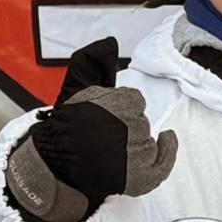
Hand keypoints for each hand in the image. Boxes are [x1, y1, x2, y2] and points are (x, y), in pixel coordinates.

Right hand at [7, 42, 176, 221]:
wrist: (53, 164)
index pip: (134, 102)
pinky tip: (167, 138)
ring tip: (110, 149)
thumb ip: (90, 61)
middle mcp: (130, 128)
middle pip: (140, 123)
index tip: (102, 117)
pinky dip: (168, 152)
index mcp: (117, 103)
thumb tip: (109, 43)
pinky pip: (163, 165)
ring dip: (135, 143)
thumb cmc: (66, 125)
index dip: (119, 108)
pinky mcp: (139, 178)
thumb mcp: (76, 87)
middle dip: (124, 127)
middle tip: (101, 136)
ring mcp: (137, 154)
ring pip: (148, 143)